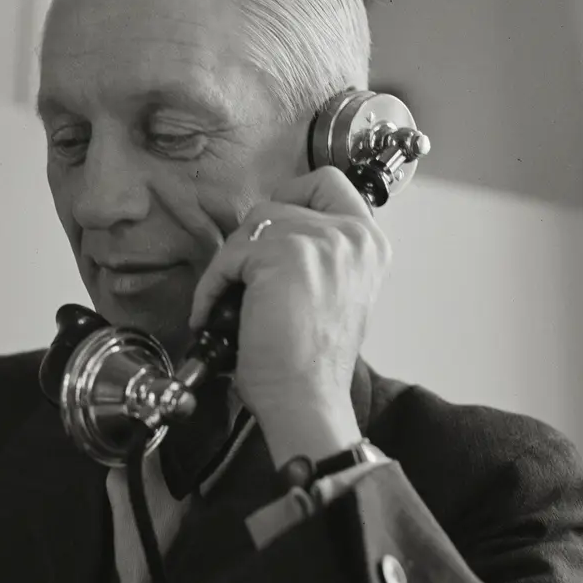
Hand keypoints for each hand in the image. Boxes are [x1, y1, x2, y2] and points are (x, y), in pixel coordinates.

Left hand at [188, 167, 392, 467]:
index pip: (327, 182)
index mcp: (369, 243)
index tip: (271, 231)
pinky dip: (213, 285)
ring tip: (229, 302)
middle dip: (251, 241)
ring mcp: (323, 241)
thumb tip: (266, 231)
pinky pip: (230, 255)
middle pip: (279, 202)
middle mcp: (354, 235)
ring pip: (252, 225)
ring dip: (231, 265)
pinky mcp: (286, 254)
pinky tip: (214, 314)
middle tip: (244, 281)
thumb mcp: (332, 289)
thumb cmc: (310, 361)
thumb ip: (317, 251)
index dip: (291, 197)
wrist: (306, 400)